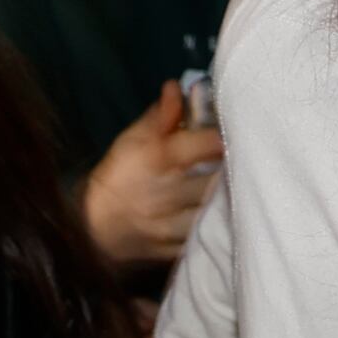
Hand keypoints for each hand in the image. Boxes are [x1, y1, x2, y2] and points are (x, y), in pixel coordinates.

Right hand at [81, 82, 225, 267]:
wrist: (94, 226)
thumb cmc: (118, 175)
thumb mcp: (131, 140)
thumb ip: (160, 116)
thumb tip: (178, 87)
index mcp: (156, 161)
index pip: (204, 146)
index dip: (223, 138)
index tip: (235, 132)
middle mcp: (166, 194)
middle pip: (216, 181)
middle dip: (231, 170)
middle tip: (244, 160)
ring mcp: (170, 226)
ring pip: (214, 212)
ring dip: (228, 200)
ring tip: (238, 188)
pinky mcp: (175, 250)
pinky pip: (207, 238)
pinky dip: (218, 226)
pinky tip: (225, 216)